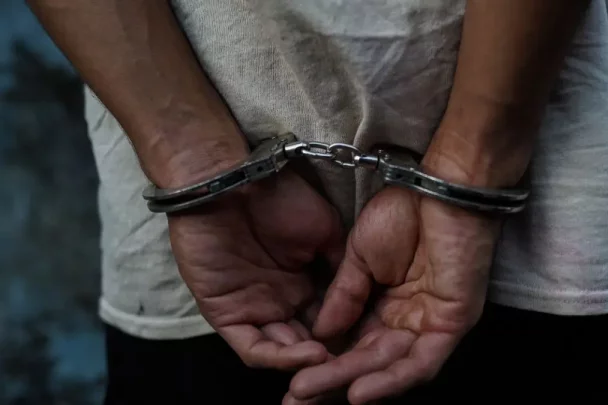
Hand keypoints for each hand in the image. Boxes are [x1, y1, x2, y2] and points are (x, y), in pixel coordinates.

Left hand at [168, 170, 344, 369]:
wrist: (235, 179)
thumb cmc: (281, 198)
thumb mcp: (326, 232)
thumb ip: (343, 268)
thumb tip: (362, 297)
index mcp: (306, 286)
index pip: (330, 324)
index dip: (351, 338)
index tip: (377, 349)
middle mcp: (281, 304)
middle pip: (309, 346)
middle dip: (332, 362)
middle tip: (360, 371)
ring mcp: (254, 311)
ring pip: (284, 355)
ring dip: (310, 365)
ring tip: (338, 366)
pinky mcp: (226, 316)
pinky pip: (254, 349)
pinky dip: (282, 357)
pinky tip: (312, 354)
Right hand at [286, 187, 499, 403]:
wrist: (436, 188)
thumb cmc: (403, 213)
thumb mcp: (359, 258)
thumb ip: (343, 298)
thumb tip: (320, 333)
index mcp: (388, 306)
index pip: (353, 344)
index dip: (323, 361)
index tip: (290, 376)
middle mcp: (409, 321)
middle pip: (367, 363)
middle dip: (329, 381)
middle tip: (294, 399)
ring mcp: (431, 325)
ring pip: (389, 368)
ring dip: (350, 383)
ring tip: (311, 394)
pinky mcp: (450, 324)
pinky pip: (420, 364)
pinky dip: (390, 380)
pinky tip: (358, 392)